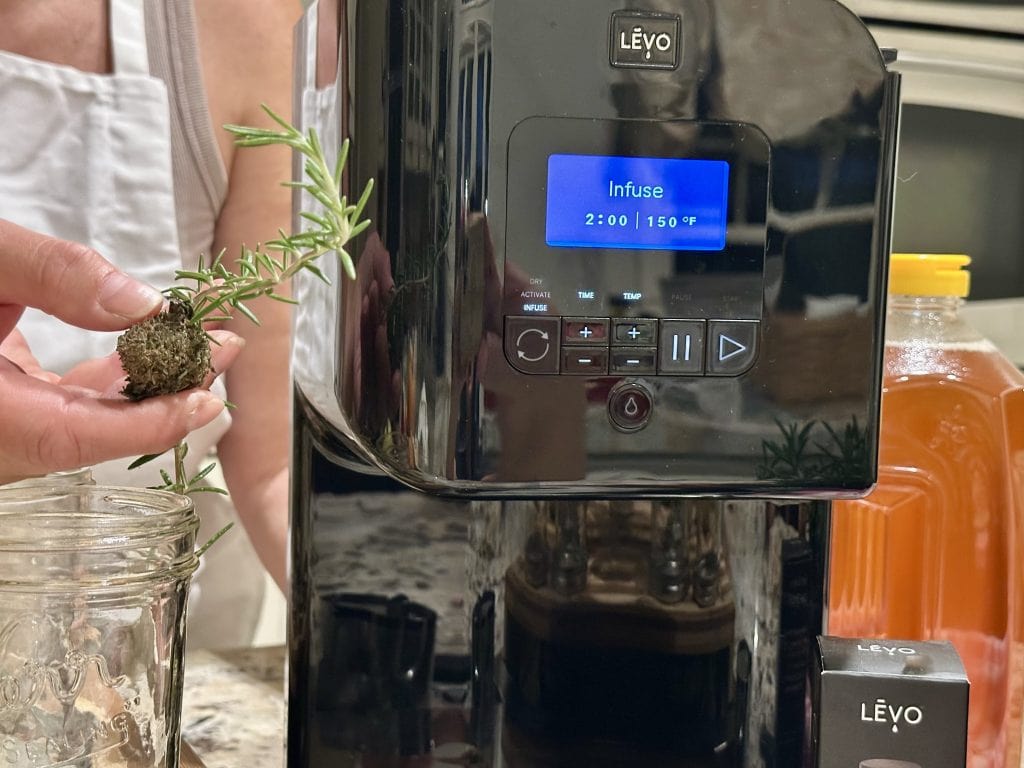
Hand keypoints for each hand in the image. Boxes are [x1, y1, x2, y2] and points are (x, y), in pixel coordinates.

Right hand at [0, 219, 242, 484]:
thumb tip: (140, 303)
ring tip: (203, 347)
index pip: (69, 436)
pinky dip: (104, 384)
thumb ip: (50, 274)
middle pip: (84, 432)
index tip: (206, 400)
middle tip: (222, 351)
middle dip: (162, 398)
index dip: (144, 424)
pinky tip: (148, 353)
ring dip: (141, 388)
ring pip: (74, 422)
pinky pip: (54, 408)